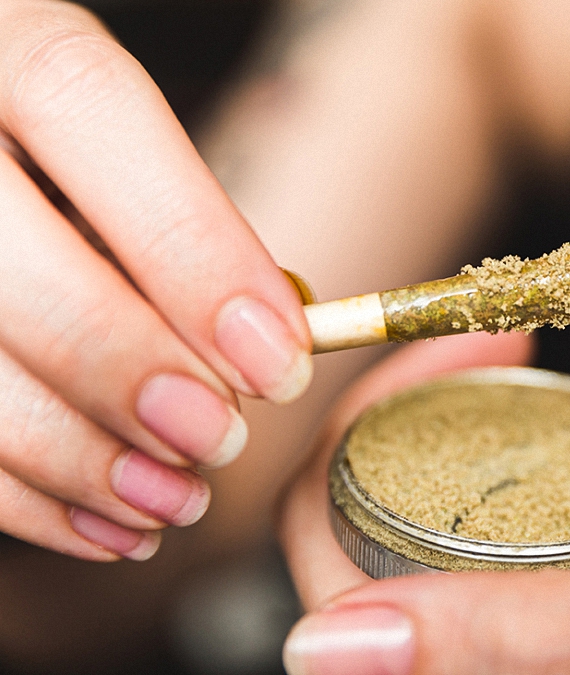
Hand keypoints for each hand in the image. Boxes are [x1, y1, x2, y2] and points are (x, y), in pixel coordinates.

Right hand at [0, 1, 311, 560]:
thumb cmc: (66, 163)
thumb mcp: (114, 150)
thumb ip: (175, 221)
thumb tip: (263, 345)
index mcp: (4, 43)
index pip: (89, 110)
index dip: (193, 246)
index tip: (275, 359)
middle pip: (11, 257)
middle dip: (127, 367)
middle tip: (218, 438)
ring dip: (75, 457)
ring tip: (174, 501)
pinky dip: (21, 497)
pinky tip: (105, 524)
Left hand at [277, 331, 569, 674]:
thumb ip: (502, 642)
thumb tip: (321, 649)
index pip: (331, 575)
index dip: (356, 448)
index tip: (448, 355)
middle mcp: (468, 669)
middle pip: (362, 538)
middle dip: (399, 421)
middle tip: (476, 339)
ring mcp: (506, 648)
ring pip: (413, 524)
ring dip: (437, 426)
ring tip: (498, 352)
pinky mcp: (547, 615)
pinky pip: (471, 525)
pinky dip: (483, 451)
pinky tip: (527, 403)